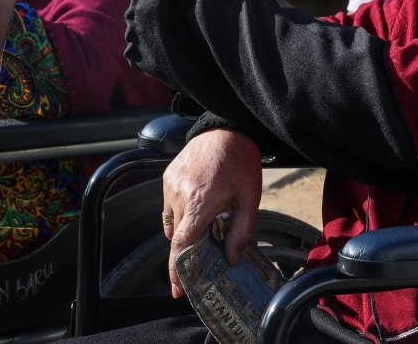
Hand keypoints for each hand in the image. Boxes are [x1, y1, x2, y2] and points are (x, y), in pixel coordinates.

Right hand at [163, 128, 262, 298]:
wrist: (226, 128)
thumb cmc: (240, 161)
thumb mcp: (250, 199)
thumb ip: (241, 231)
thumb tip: (230, 258)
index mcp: (201, 203)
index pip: (181, 245)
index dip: (177, 270)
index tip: (177, 289)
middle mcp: (180, 195)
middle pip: (177, 237)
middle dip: (188, 251)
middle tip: (203, 257)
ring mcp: (170, 185)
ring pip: (172, 222)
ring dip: (184, 230)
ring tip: (205, 225)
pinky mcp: (167, 177)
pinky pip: (169, 205)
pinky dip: (180, 213)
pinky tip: (199, 206)